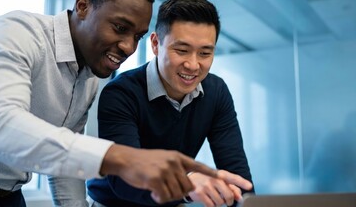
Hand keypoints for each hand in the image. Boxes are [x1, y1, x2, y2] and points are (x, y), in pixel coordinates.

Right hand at [100, 144, 217, 203]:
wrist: (126, 159)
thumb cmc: (145, 162)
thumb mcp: (165, 159)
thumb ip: (178, 169)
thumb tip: (188, 185)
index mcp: (179, 157)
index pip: (200, 166)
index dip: (215, 174)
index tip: (229, 178)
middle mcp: (174, 162)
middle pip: (188, 187)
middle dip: (179, 193)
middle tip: (166, 190)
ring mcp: (165, 170)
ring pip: (176, 194)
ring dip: (167, 196)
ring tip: (157, 189)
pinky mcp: (155, 179)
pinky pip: (164, 197)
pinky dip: (159, 199)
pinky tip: (152, 192)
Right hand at [188, 170, 252, 206]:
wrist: (190, 178)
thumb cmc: (209, 180)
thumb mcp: (220, 180)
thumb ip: (232, 188)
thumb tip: (240, 198)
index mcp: (221, 174)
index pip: (233, 178)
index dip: (242, 182)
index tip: (250, 186)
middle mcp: (214, 179)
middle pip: (228, 195)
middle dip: (229, 201)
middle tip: (227, 200)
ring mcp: (206, 186)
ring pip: (220, 202)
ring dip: (219, 203)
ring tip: (215, 197)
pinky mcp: (199, 193)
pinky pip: (211, 205)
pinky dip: (212, 206)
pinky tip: (209, 200)